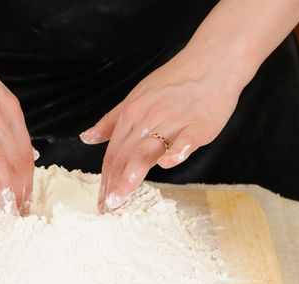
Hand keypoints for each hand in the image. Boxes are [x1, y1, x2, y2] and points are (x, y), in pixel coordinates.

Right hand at [0, 50, 34, 214]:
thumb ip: (11, 125)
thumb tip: (30, 152)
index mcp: (9, 109)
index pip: (25, 153)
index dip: (29, 180)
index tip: (27, 198)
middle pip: (14, 159)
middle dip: (18, 189)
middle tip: (18, 210)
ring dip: (1, 186)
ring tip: (4, 207)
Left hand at [80, 49, 244, 211]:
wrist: (212, 61)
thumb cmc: (174, 82)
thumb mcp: (136, 97)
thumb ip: (111, 120)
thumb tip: (86, 137)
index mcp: (131, 114)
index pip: (113, 152)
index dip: (104, 178)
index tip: (101, 199)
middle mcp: (148, 118)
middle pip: (125, 155)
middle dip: (113, 184)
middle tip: (106, 207)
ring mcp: (173, 121)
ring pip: (147, 149)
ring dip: (131, 174)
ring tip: (121, 196)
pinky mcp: (199, 123)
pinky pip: (185, 139)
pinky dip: (176, 151)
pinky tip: (168, 164)